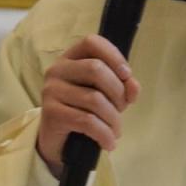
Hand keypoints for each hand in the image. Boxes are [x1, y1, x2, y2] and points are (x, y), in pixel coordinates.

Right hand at [38, 34, 139, 175]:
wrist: (60, 141)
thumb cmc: (84, 111)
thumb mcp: (107, 95)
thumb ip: (123, 86)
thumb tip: (133, 86)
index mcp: (71, 58)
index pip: (92, 42)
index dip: (114, 56)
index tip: (127, 75)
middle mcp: (58, 70)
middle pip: (96, 69)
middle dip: (118, 92)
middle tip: (122, 110)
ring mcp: (52, 90)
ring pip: (94, 99)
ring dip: (113, 119)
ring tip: (116, 131)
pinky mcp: (51, 113)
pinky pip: (86, 121)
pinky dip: (104, 134)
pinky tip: (109, 142)